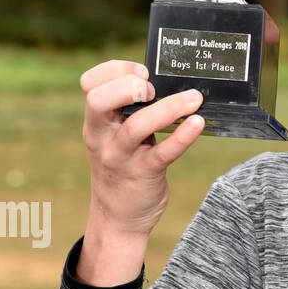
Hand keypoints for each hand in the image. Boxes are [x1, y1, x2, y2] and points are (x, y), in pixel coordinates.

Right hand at [80, 59, 205, 239]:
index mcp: (95, 122)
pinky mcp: (144, 174)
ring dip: (168, 107)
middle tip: (153, 89)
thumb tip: (166, 84)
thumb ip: (128, 113)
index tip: (141, 71)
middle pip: (99, 100)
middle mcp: (102, 137)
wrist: (118, 218)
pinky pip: (164, 153)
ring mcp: (121, 157)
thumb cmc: (123, 167)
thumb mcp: (115, 137)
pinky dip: (183, 136)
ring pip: (137, 126)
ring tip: (194, 99)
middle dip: (128, 85)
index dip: (114, 70)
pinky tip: (198, 124)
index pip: (89, 84)